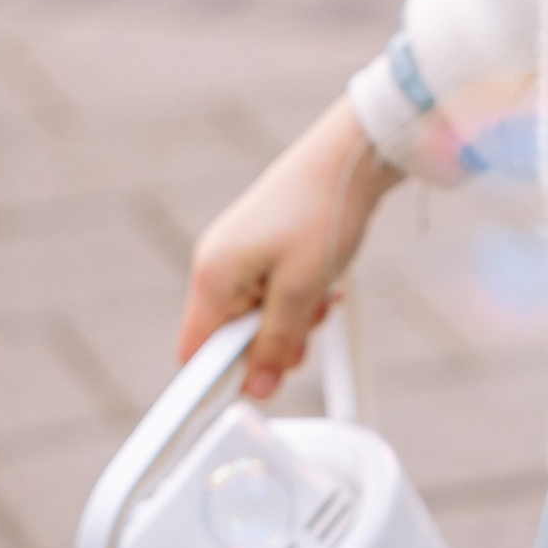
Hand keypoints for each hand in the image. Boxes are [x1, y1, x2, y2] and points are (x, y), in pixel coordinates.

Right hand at [174, 97, 400, 398]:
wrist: (351, 157)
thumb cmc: (322, 211)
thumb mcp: (303, 291)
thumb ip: (275, 343)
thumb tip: (256, 388)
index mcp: (213, 275)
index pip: (196, 352)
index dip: (222, 379)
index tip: (255, 390)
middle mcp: (217, 265)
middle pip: (230, 337)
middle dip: (270, 344)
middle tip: (307, 327)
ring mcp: (239, 254)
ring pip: (256, 317)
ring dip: (291, 320)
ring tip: (321, 296)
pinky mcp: (261, 247)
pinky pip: (271, 293)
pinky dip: (297, 298)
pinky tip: (323, 283)